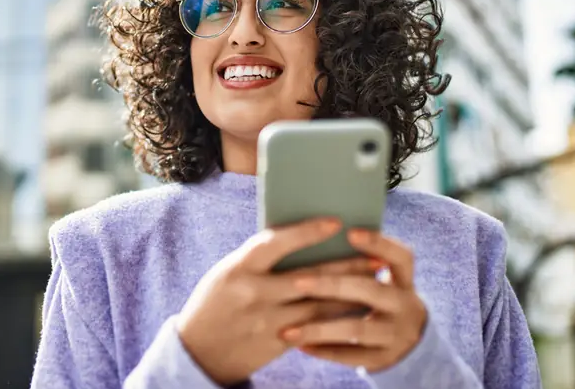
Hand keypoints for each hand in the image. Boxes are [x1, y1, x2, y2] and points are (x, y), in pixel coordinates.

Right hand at [177, 218, 377, 385]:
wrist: (199, 351)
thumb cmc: (215, 302)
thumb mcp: (228, 272)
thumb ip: (259, 259)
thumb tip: (301, 240)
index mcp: (239, 267)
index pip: (276, 243)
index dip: (307, 232)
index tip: (335, 223)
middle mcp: (255, 293)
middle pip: (310, 277)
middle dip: (347, 267)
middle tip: (376, 258)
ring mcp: (268, 321)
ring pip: (319, 305)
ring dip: (351, 294)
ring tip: (374, 282)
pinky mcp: (278, 342)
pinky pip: (316, 327)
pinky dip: (338, 317)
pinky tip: (357, 309)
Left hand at [279, 229, 427, 371]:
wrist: (408, 348)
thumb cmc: (377, 302)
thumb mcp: (382, 282)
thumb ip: (357, 266)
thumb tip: (313, 236)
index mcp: (404, 280)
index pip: (400, 256)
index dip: (378, 243)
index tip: (349, 232)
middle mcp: (405, 306)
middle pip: (370, 290)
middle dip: (332, 285)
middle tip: (297, 282)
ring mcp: (397, 335)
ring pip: (356, 328)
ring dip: (319, 328)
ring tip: (286, 329)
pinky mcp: (383, 360)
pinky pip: (349, 356)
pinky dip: (323, 350)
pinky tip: (298, 344)